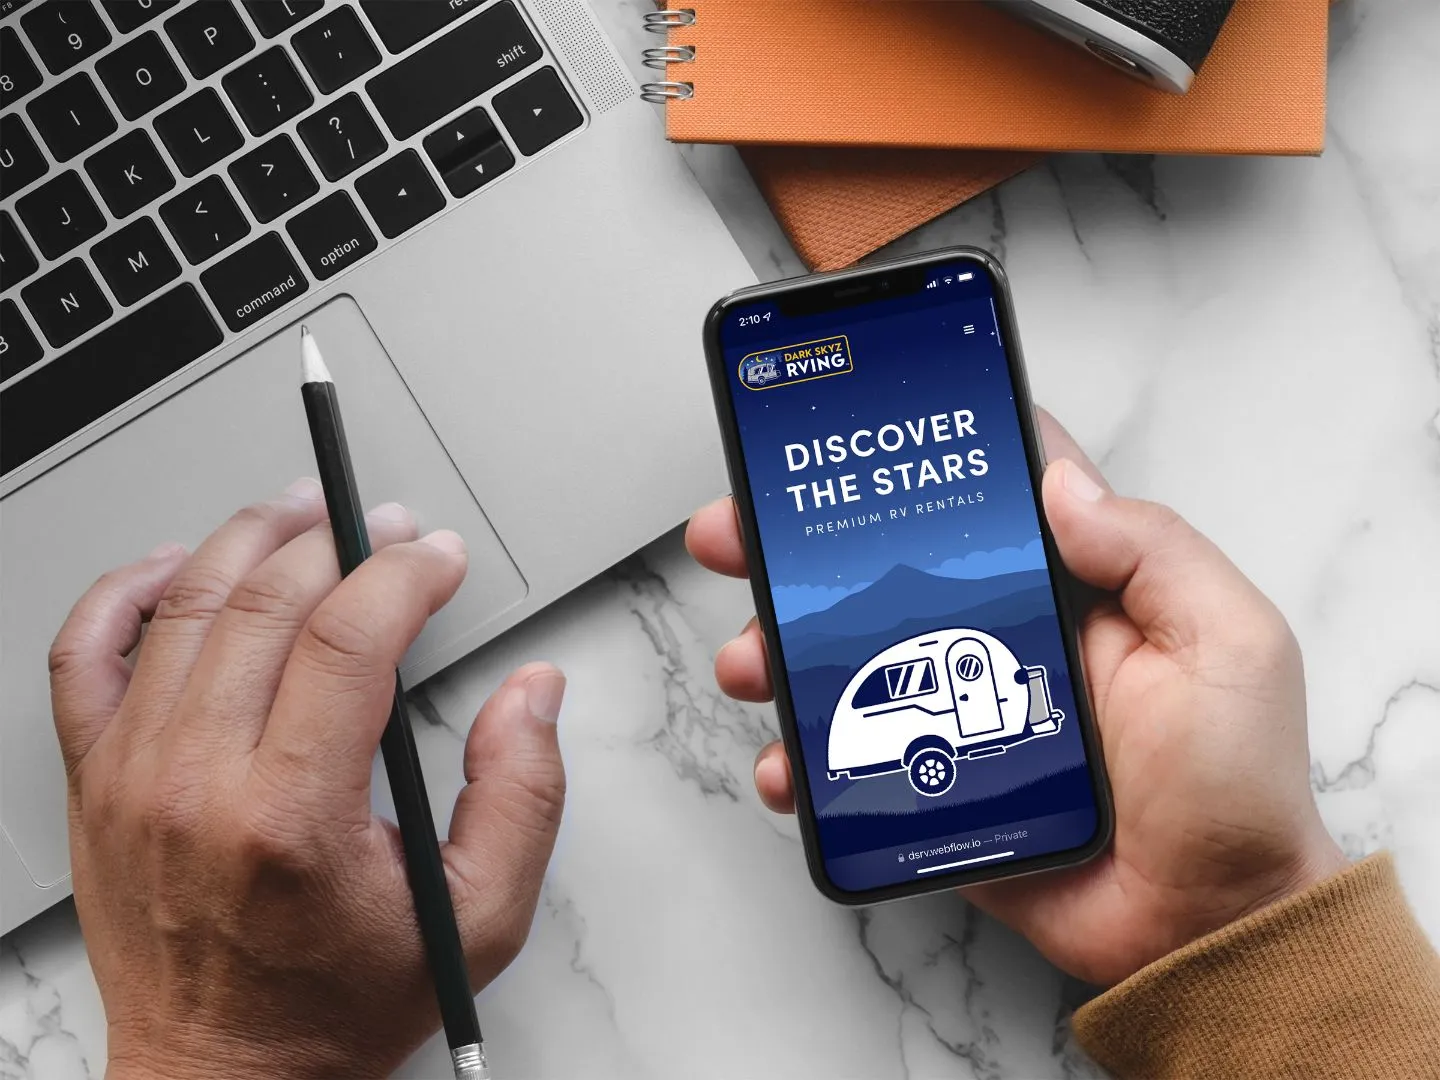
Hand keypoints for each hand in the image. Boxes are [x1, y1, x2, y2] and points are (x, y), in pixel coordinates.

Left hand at [49, 479, 566, 1078]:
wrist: (223, 1076)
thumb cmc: (338, 1004)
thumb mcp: (481, 920)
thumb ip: (525, 795)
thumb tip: (534, 694)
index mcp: (295, 817)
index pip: (350, 639)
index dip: (406, 575)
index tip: (437, 558)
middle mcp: (198, 784)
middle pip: (265, 602)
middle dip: (340, 540)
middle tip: (387, 526)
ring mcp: (133, 776)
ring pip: (182, 605)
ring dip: (249, 538)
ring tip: (301, 512)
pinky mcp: (96, 782)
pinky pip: (83, 655)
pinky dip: (126, 590)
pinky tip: (176, 567)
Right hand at [687, 410, 1345, 985]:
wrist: (1203, 925)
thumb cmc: (1232, 787)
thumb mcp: (1226, 646)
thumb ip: (1155, 554)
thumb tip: (1060, 484)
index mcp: (1069, 591)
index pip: (984, 502)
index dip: (915, 462)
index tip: (844, 439)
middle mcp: (1000, 640)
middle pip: (884, 576)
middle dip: (799, 551)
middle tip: (736, 535)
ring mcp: (956, 714)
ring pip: (846, 663)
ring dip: (778, 651)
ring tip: (747, 660)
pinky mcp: (930, 784)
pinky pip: (848, 762)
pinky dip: (802, 761)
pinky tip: (785, 764)